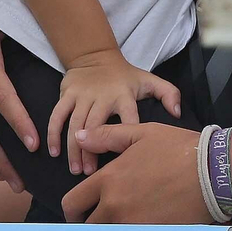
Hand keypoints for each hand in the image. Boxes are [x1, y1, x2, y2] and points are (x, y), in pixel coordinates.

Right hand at [49, 49, 181, 175]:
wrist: (96, 56)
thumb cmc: (126, 76)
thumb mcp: (150, 81)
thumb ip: (169, 94)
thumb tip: (178, 113)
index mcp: (124, 95)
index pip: (128, 117)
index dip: (127, 136)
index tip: (125, 160)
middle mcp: (103, 95)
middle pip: (97, 126)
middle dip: (93, 150)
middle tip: (90, 174)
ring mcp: (83, 95)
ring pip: (76, 124)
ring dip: (74, 148)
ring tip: (76, 169)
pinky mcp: (67, 94)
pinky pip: (57, 115)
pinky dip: (54, 133)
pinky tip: (54, 152)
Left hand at [63, 123, 208, 223]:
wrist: (214, 171)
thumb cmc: (179, 148)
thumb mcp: (143, 133)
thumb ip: (108, 136)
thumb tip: (80, 137)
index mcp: (109, 179)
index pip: (73, 203)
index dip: (73, 209)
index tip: (81, 210)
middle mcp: (115, 205)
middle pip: (87, 227)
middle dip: (91, 225)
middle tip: (103, 220)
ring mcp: (133, 225)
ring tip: (124, 225)